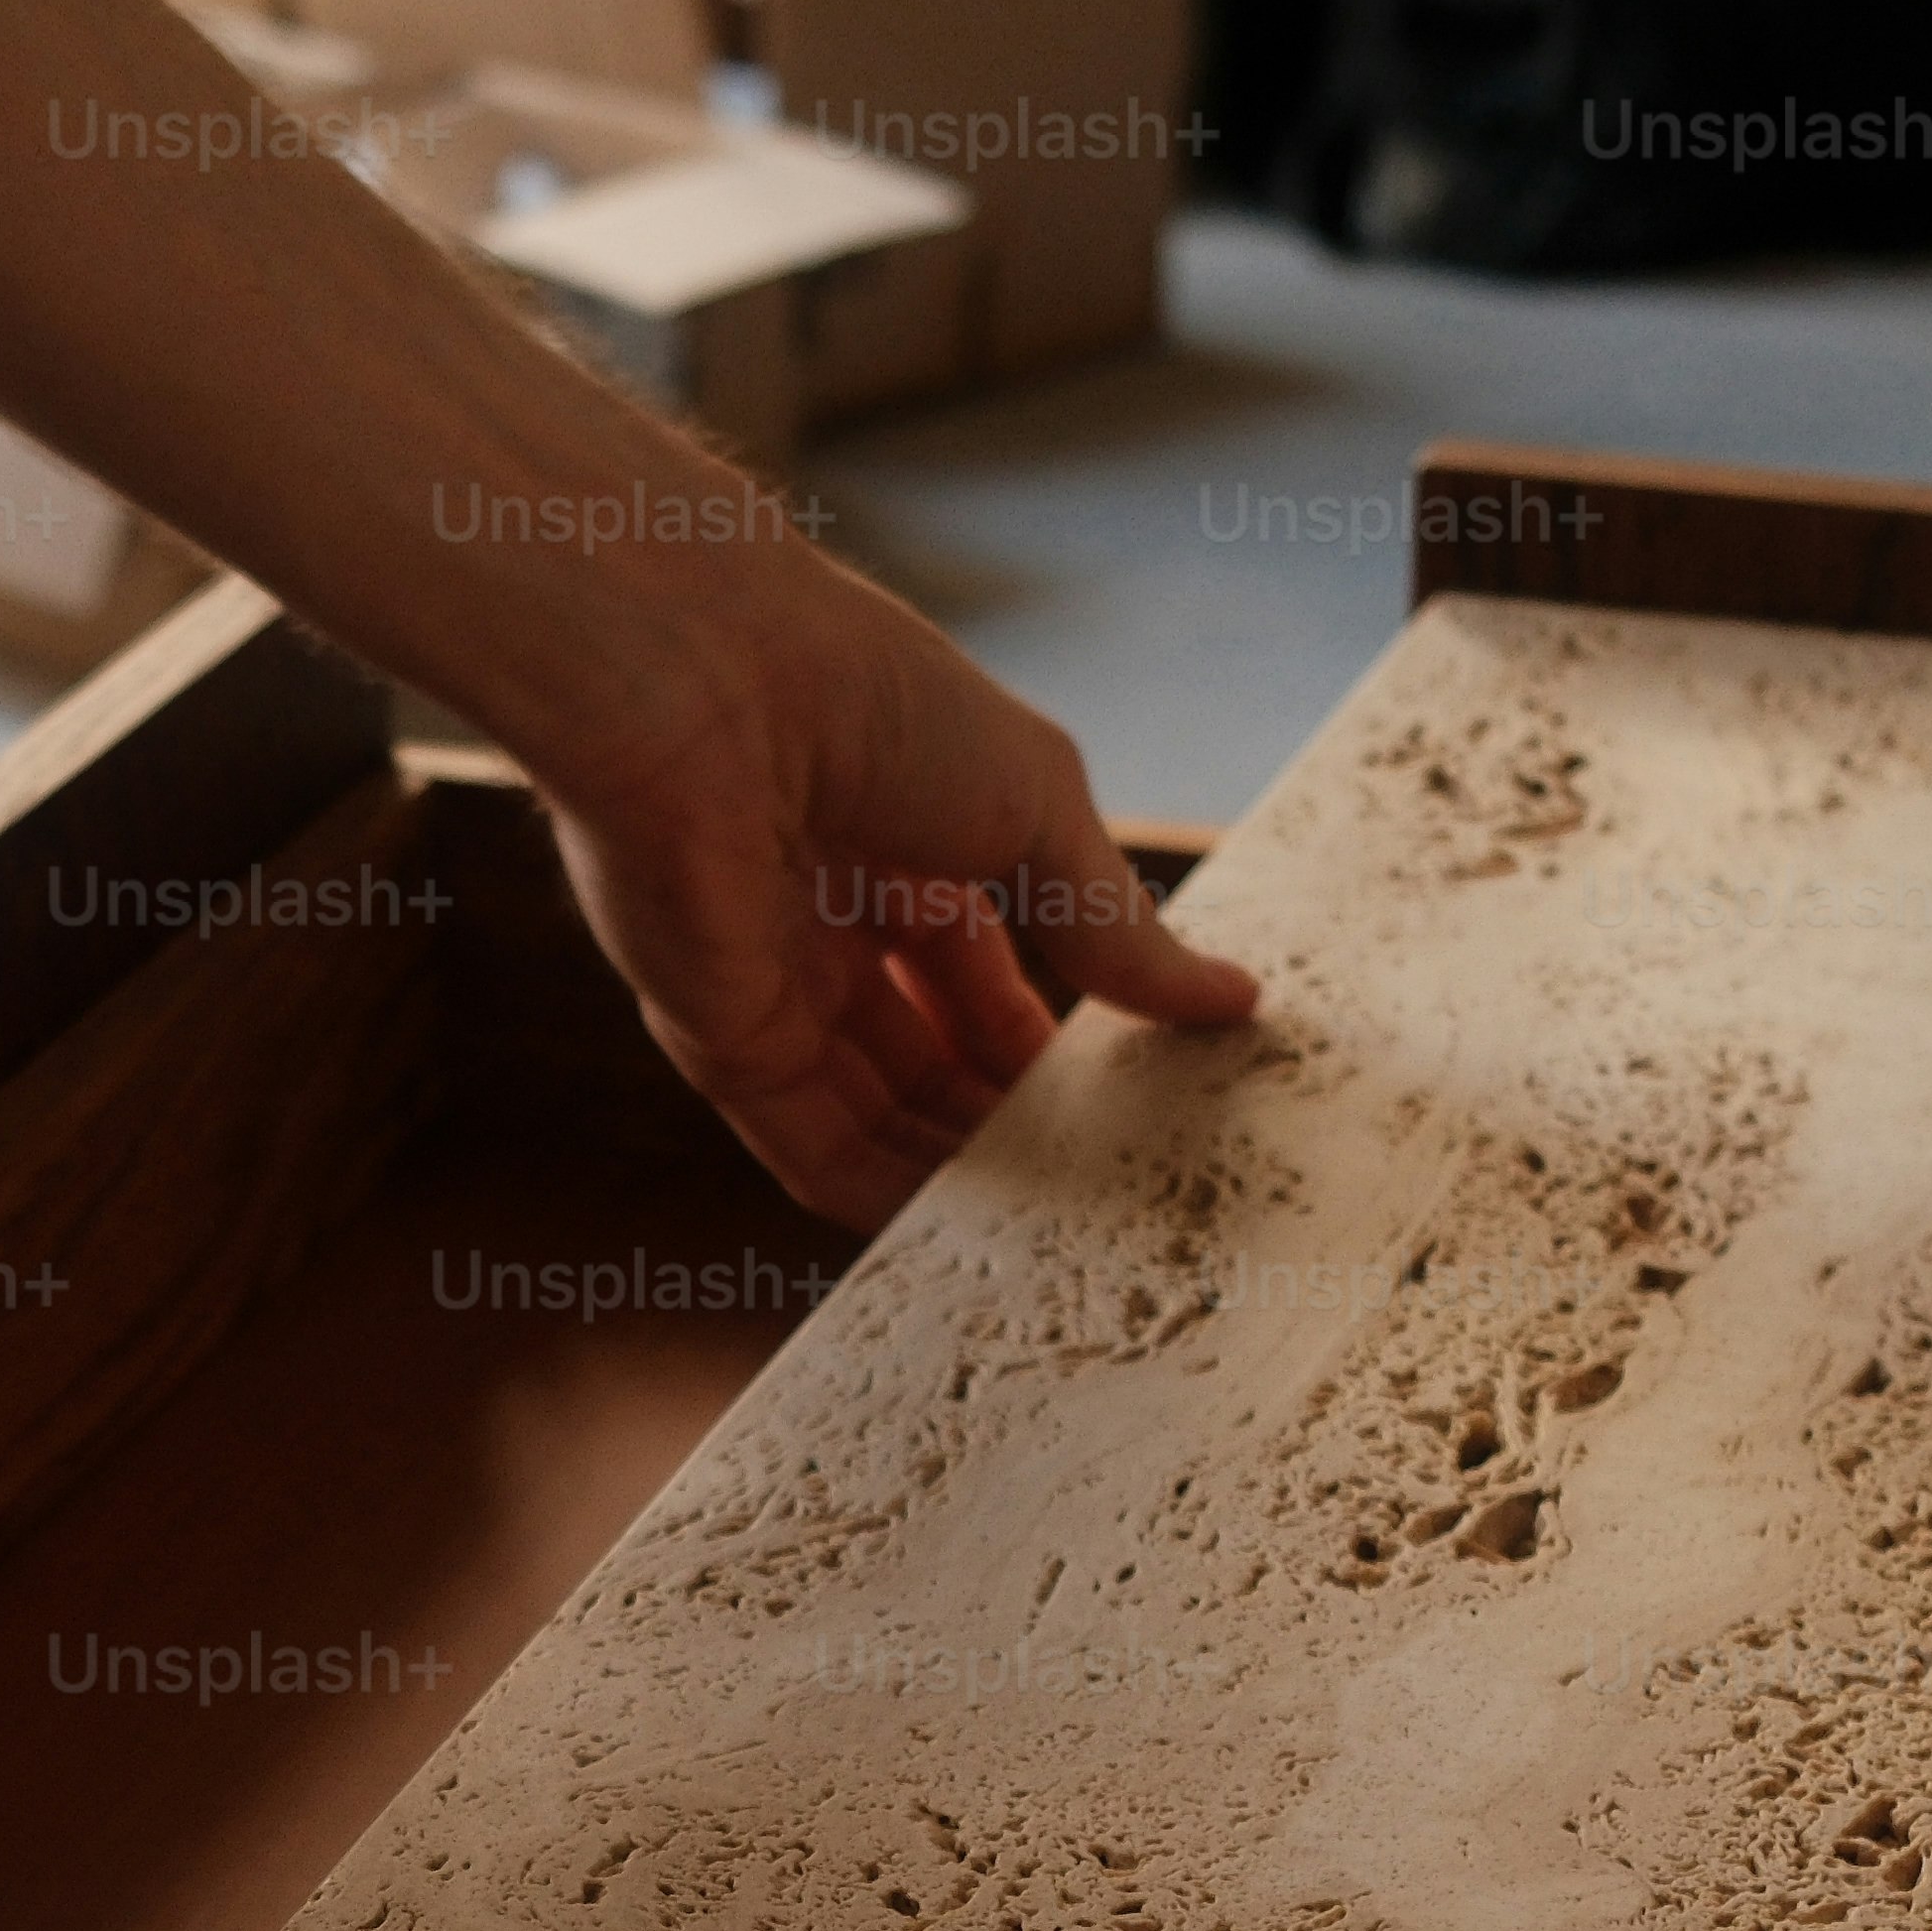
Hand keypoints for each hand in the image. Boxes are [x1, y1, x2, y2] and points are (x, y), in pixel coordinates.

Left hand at [517, 556, 1265, 1226]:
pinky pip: (810, 1146)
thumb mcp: (1036, 810)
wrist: (701, 694)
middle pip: (929, 1053)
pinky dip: (883, 1199)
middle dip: (1005, 1120)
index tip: (1125, 1105)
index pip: (982, 974)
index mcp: (905, 839)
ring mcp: (770, 983)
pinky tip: (957, 1236)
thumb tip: (1230, 1000)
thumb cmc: (869, 704)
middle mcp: (830, 918)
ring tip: (1050, 1234)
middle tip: (1097, 1189)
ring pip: (875, 1113)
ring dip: (956, 1173)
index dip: (1045, 1044)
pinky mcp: (718, 1041)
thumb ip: (1117, 926)